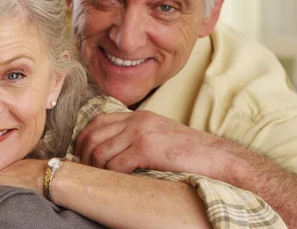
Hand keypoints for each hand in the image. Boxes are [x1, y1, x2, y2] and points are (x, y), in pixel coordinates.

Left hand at [75, 110, 233, 179]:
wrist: (216, 156)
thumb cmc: (189, 151)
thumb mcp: (158, 134)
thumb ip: (136, 136)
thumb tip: (111, 151)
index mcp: (138, 116)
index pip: (98, 121)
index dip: (83, 138)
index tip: (80, 154)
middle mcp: (136, 121)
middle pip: (94, 134)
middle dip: (83, 154)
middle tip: (84, 169)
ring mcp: (141, 133)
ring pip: (101, 150)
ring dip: (95, 167)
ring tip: (98, 177)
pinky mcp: (147, 149)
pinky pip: (116, 163)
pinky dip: (110, 174)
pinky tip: (115, 180)